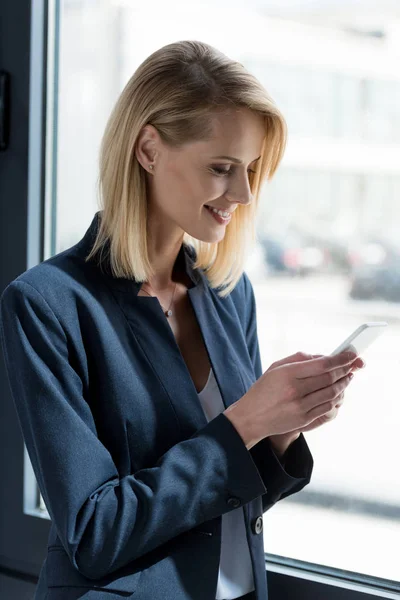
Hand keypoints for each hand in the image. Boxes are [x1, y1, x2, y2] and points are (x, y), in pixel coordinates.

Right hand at [224, 348, 363, 449]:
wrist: (251, 418)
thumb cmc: (264, 389)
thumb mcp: (276, 368)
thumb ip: (299, 359)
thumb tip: (323, 357)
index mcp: (287, 374)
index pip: (322, 364)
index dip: (340, 359)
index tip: (351, 353)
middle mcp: (294, 390)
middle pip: (330, 379)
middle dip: (345, 370)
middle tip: (353, 365)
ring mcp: (300, 407)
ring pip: (331, 394)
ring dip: (344, 384)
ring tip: (348, 377)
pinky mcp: (303, 420)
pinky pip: (327, 408)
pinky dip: (336, 398)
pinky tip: (338, 392)